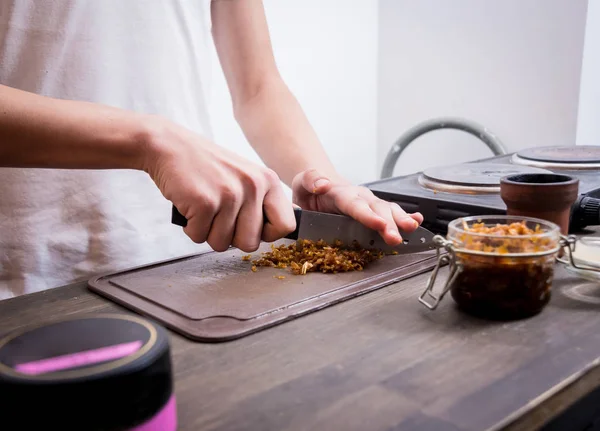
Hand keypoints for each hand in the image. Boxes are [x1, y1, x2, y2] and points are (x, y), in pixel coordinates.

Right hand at [142, 117, 295, 251]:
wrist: (167, 145)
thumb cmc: (205, 166)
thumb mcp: (244, 176)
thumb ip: (261, 202)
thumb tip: (278, 232)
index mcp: (268, 180)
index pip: (286, 225)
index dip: (267, 235)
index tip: (249, 227)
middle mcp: (253, 186)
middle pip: (251, 243)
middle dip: (230, 238)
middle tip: (217, 216)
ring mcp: (229, 195)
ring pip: (222, 244)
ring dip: (207, 232)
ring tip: (202, 207)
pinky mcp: (205, 203)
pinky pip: (199, 237)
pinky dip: (190, 228)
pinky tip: (189, 206)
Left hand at [292, 169, 423, 245]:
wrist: (318, 187)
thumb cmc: (310, 189)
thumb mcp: (302, 182)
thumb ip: (310, 180)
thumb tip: (322, 184)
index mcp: (341, 194)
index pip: (355, 205)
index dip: (368, 216)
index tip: (380, 225)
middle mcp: (360, 197)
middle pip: (377, 209)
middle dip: (389, 223)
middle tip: (396, 237)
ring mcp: (370, 203)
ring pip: (388, 210)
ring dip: (400, 221)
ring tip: (412, 229)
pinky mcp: (375, 210)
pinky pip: (393, 212)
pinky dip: (407, 216)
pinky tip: (417, 221)